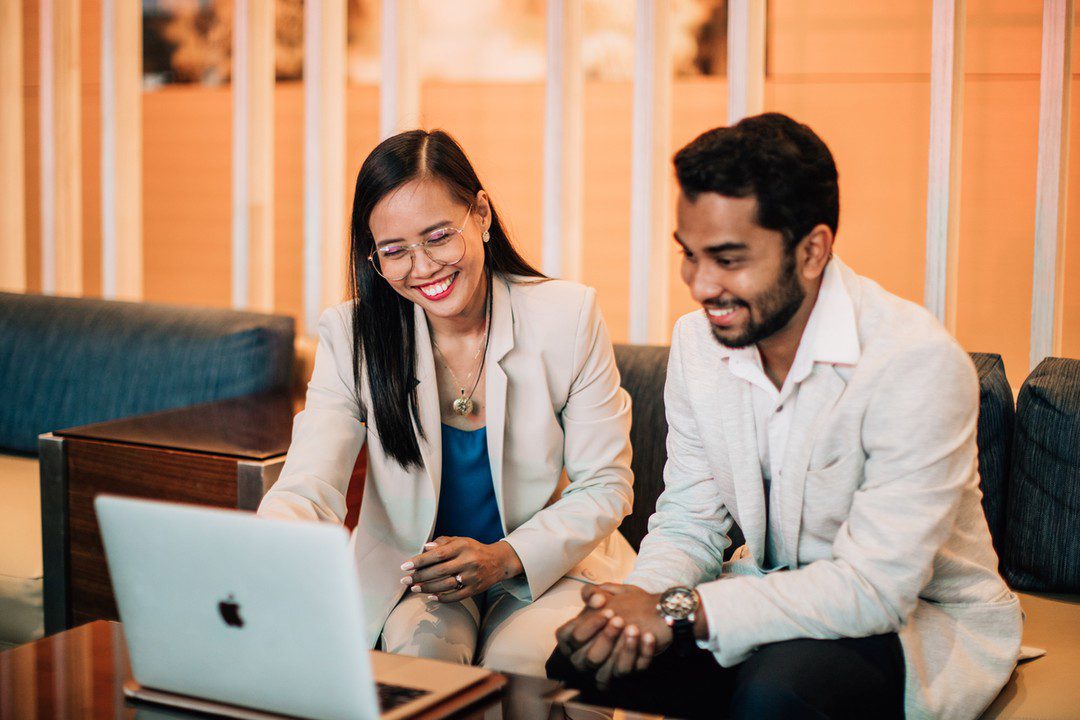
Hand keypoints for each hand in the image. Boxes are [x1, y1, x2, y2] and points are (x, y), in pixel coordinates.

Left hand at [400, 537, 522, 602]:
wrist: (498, 561)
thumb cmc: (474, 549)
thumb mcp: (460, 540)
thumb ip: (442, 542)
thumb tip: (425, 548)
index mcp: (462, 546)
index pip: (437, 554)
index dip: (419, 561)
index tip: (405, 566)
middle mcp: (467, 561)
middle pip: (439, 571)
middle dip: (419, 576)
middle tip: (405, 580)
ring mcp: (472, 576)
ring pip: (445, 585)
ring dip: (427, 588)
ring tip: (414, 589)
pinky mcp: (475, 589)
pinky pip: (456, 596)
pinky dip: (442, 598)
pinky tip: (430, 597)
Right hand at [555, 584, 671, 686]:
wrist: (643, 615)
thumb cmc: (615, 606)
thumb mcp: (603, 595)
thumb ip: (592, 593)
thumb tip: (597, 598)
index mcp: (575, 640)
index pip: (573, 638)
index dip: (589, 626)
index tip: (607, 610)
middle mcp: (585, 660)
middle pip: (591, 658)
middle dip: (606, 639)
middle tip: (620, 620)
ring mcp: (605, 670)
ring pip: (609, 671)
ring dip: (625, 650)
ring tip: (635, 629)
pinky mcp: (626, 673)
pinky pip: (633, 670)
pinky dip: (643, 654)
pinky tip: (649, 636)